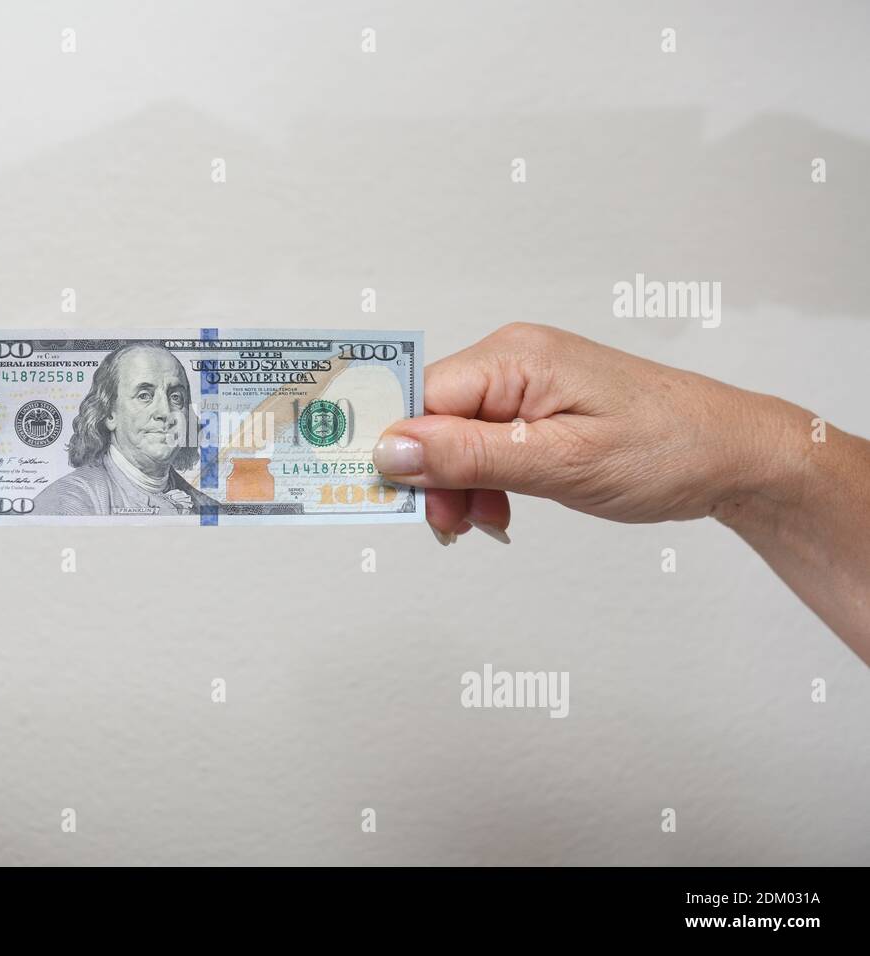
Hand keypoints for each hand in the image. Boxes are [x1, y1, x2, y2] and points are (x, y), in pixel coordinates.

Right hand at [372, 322, 800, 539]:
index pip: (421, 399)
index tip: (404, 501)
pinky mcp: (537, 406)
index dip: (405, 453)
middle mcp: (512, 359)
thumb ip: (469, 456)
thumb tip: (390, 449)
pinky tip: (500, 508)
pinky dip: (483, 479)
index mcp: (514, 357)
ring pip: (453, 435)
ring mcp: (525, 382)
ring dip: (458, 484)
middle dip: (432, 476)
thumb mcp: (560, 463)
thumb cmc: (668, 449)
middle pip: (431, 418)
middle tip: (455, 525)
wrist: (734, 455)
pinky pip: (483, 441)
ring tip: (486, 519)